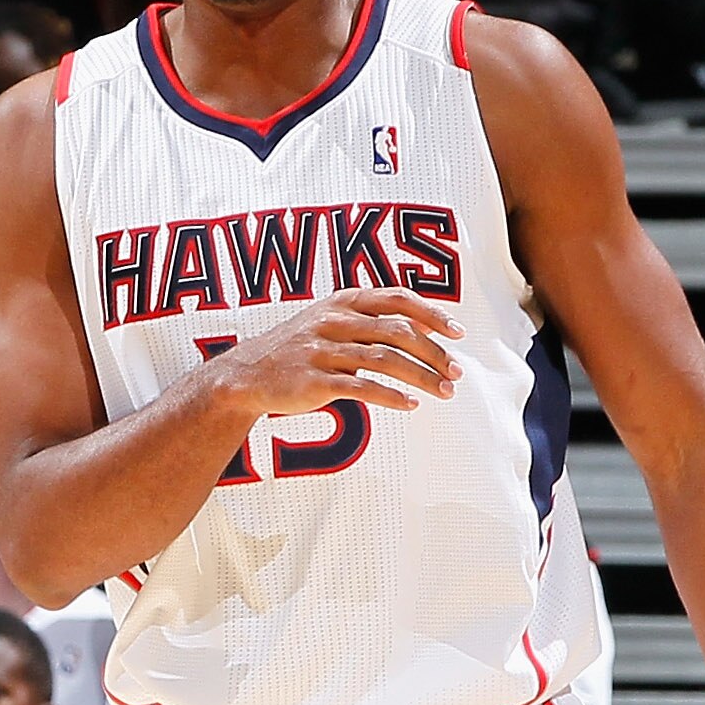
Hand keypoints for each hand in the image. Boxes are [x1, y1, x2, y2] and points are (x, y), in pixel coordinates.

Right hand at [214, 287, 464, 417]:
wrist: (246, 375)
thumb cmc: (298, 349)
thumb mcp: (330, 321)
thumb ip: (372, 319)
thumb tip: (424, 325)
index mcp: (343, 302)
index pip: (397, 299)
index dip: (432, 314)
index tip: (458, 332)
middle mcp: (335, 321)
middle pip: (398, 331)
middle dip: (434, 352)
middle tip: (456, 372)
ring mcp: (323, 350)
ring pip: (385, 359)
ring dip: (420, 376)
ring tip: (443, 392)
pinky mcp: (314, 380)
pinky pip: (362, 388)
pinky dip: (391, 396)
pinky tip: (410, 405)